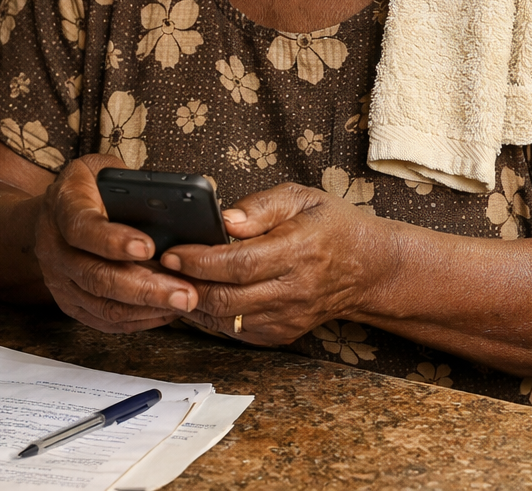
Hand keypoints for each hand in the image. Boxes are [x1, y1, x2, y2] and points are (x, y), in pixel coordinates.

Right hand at [34, 155, 200, 333]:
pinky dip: (138, 319)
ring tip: (183, 303)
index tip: (149, 247)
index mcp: (63, 205)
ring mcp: (59, 278)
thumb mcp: (105, 168)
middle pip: (97, 276)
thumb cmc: (91, 185)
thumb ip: (132, 183)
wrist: (54, 211)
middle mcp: (54, 246)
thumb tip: (176, 206)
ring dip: (146, 308)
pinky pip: (104, 319)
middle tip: (184, 292)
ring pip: (102, 304)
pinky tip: (166, 311)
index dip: (114, 241)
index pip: (83, 228)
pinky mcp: (69, 302)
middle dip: (145, 288)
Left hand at [159, 182, 383, 345]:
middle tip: (162, 268)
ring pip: (227, 321)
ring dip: (193, 304)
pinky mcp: (283, 334)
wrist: (369, 268)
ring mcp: (288, 317)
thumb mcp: (302, 197)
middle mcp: (293, 290)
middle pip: (227, 298)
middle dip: (187, 285)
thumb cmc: (332, 226)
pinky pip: (237, 333)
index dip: (200, 260)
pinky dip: (212, 319)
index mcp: (297, 251)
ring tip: (172, 283)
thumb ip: (261, 206)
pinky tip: (198, 298)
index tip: (173, 253)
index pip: (239, 263)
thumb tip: (225, 220)